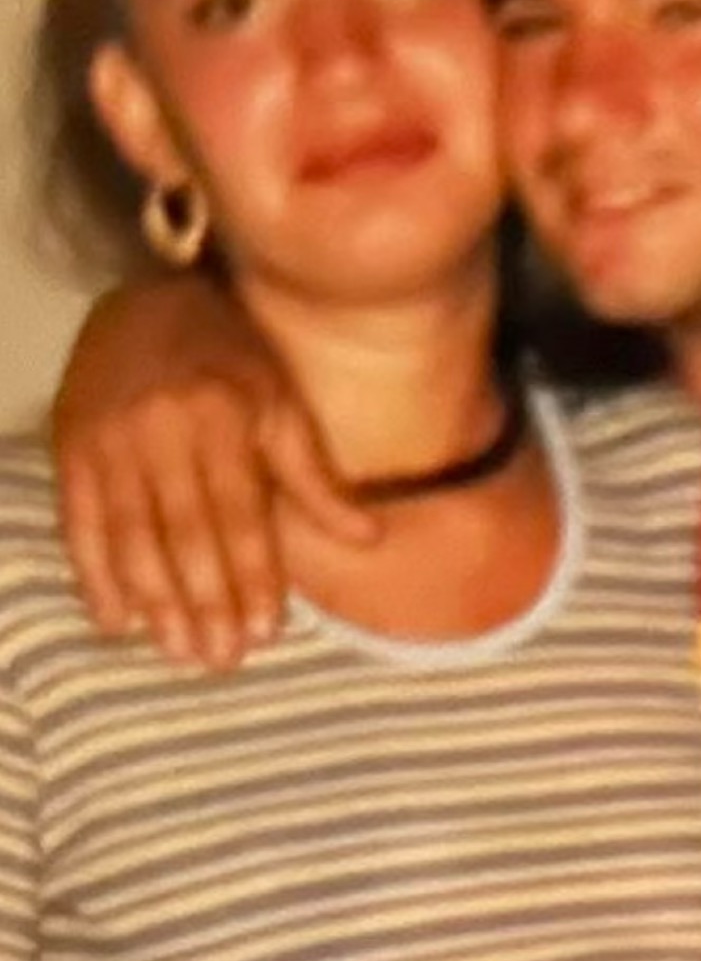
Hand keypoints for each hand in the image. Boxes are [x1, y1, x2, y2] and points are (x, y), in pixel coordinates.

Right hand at [53, 281, 377, 666]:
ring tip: (180, 651)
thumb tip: (370, 539)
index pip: (239, 511)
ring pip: (132, 535)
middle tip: (222, 659)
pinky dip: (96, 578)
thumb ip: (315, 477)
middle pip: (184, 532)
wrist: (147, 301)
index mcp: (223, 413)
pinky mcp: (69, 447)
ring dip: (156, 601)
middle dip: (205, 601)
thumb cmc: (231, 360)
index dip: (252, 574)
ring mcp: (109, 437)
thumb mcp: (282, 402)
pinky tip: (118, 622)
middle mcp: (163, 426)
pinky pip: (80, 524)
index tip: (267, 630)